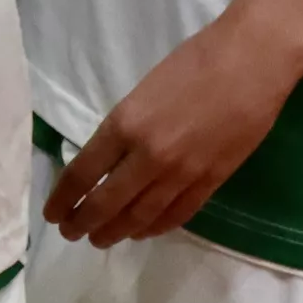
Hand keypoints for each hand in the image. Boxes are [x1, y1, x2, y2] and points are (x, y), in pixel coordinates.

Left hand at [43, 11, 302, 246]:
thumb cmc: (194, 62)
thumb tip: (107, 159)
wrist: (251, 62)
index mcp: (124, 125)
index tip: (51, 213)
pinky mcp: (212, 181)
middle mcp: (148, 156)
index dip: (63, 198)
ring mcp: (182, 172)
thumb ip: (123, 128)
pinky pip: (177, 214)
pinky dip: (155, 227)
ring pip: (140, 216)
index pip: (81, 173)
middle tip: (70, 233)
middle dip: (82, 222)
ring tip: (99, 240)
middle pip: (106, 202)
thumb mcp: (141, 92)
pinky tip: (141, 232)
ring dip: (116, 231)